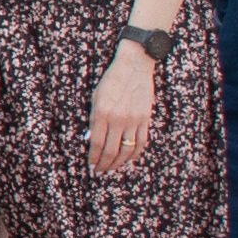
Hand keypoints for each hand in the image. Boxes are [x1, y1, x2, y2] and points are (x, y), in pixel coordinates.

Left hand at [87, 42, 154, 174]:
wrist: (134, 66)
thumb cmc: (111, 80)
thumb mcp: (96, 97)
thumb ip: (94, 119)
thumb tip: (92, 140)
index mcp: (102, 113)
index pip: (97, 143)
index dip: (94, 158)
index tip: (91, 166)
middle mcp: (118, 119)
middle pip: (111, 151)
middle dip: (105, 165)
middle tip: (100, 172)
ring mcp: (134, 120)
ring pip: (127, 150)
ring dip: (119, 163)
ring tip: (112, 169)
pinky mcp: (145, 119)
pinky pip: (141, 143)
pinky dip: (134, 154)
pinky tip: (128, 159)